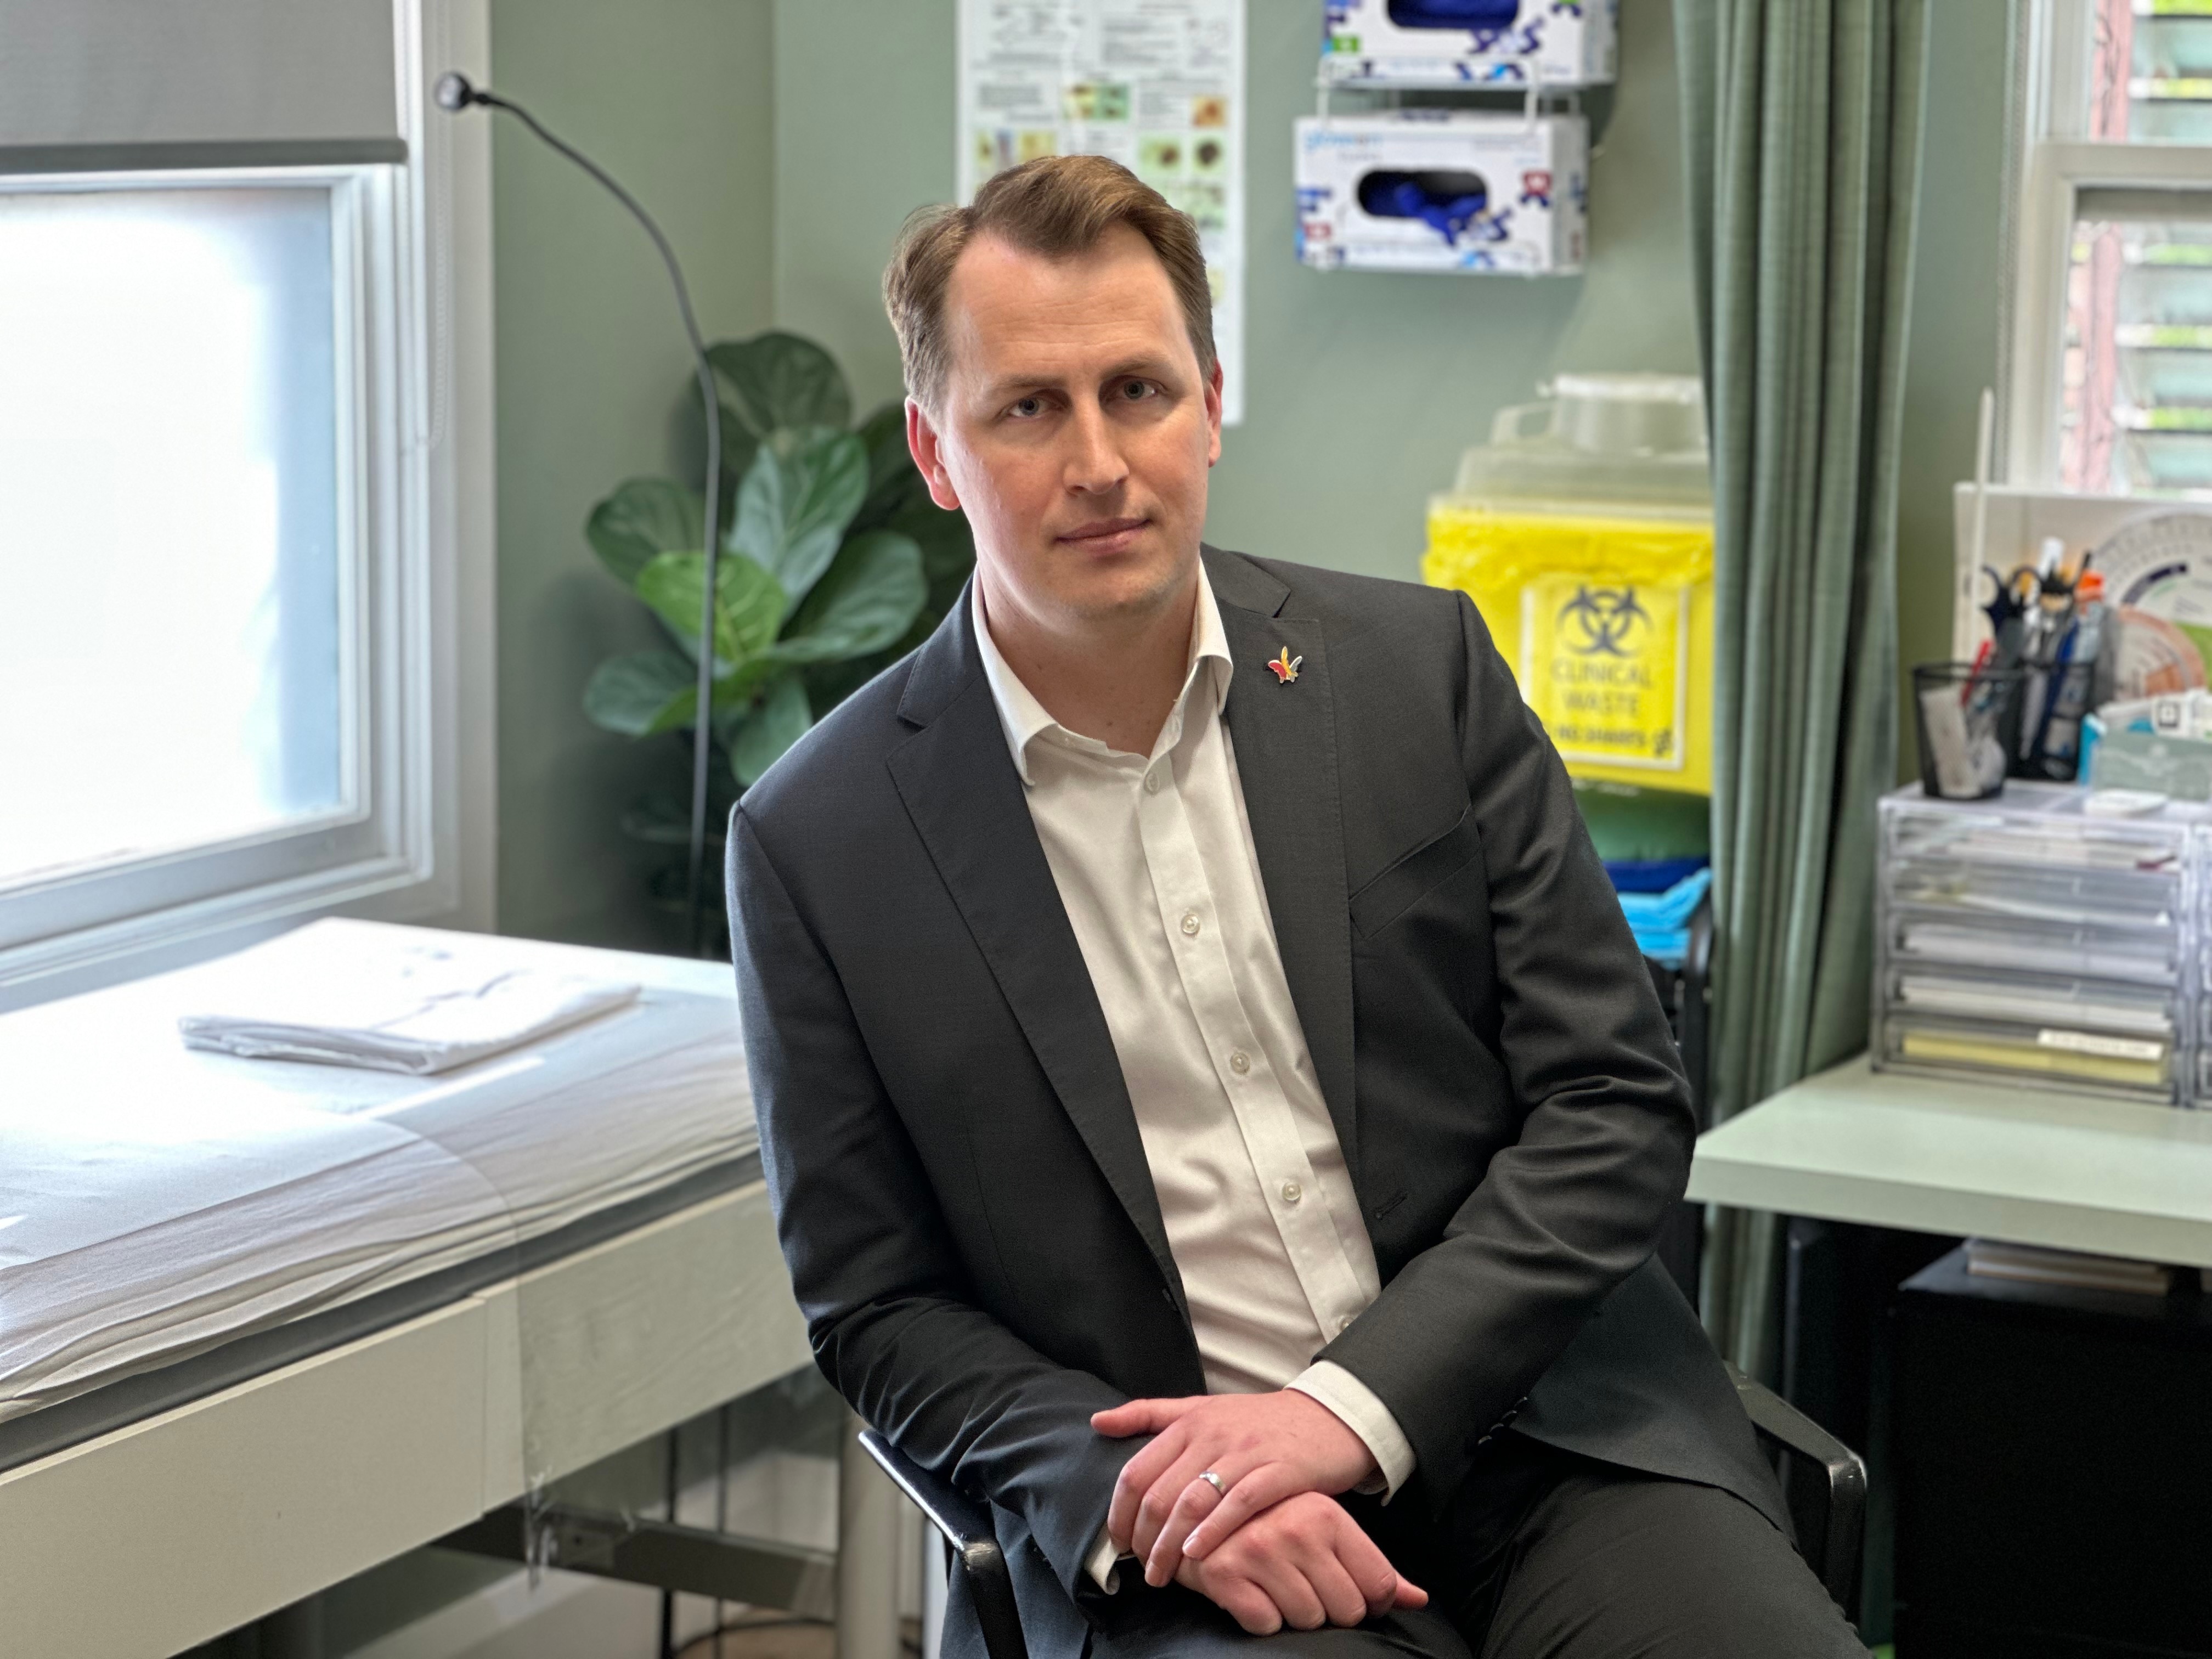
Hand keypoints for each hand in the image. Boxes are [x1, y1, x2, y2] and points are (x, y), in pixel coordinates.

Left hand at [1092, 1390, 1377, 1585]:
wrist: (1326, 1417)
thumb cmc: (1257, 1421)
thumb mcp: (1201, 1408)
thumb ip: (1148, 1414)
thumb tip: (1097, 1421)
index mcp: (1188, 1421)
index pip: (1137, 1472)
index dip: (1120, 1513)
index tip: (1119, 1542)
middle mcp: (1212, 1434)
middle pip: (1160, 1494)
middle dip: (1144, 1539)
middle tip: (1142, 1568)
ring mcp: (1246, 1452)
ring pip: (1193, 1502)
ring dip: (1171, 1545)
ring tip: (1164, 1574)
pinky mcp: (1279, 1470)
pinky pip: (1239, 1504)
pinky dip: (1213, 1531)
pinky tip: (1197, 1553)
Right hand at [1171, 1491, 1427, 1634]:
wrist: (1194, 1507)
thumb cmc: (1269, 1522)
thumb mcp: (1323, 1531)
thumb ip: (1373, 1567)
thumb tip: (1418, 1599)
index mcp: (1326, 1514)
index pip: (1377, 1585)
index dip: (1366, 1601)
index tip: (1343, 1591)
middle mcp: (1296, 1529)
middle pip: (1346, 1610)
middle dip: (1328, 1609)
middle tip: (1302, 1586)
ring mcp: (1258, 1550)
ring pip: (1308, 1621)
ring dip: (1293, 1613)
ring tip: (1274, 1585)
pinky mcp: (1224, 1573)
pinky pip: (1265, 1625)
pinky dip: (1259, 1617)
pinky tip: (1250, 1591)